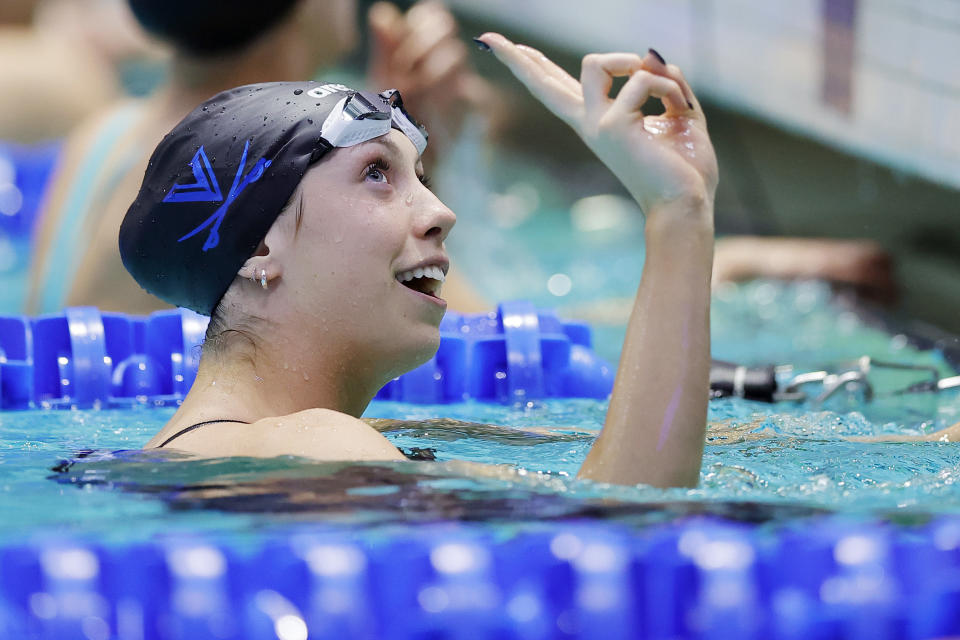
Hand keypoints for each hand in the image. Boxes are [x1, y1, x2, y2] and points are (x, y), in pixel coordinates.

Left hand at [367, 1, 493, 151]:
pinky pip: (472, 92)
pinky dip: (446, 98)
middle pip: (447, 28)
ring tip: (413, 91)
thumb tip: (381, 13)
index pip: (433, 15)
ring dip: (429, 70)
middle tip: (403, 68)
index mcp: (426, 47)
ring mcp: (460, 81)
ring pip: (455, 55)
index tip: (399, 49)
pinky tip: (430, 110)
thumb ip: (384, 47)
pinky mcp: (471, 107)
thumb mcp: (383, 79)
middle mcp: (446, 59)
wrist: (408, 154)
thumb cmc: (395, 114)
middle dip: (421, 44)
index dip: (417, 25)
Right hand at [476, 33, 716, 221]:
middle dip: (516, 58)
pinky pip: (644, 78)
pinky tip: (682, 108)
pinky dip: (671, 86)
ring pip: (593, 62)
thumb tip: (651, 54)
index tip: (498, 46)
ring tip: (663, 85)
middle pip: (543, 83)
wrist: (686, 203)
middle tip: (487, 36)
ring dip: (633, 61)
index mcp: (599, 122)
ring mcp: (596, 125)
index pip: (559, 89)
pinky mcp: (613, 126)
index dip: (532, 66)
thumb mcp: (678, 111)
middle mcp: (590, 123)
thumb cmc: (685, 167)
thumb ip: (664, 80)